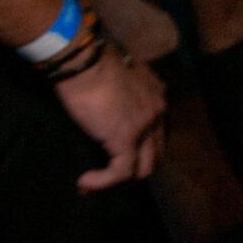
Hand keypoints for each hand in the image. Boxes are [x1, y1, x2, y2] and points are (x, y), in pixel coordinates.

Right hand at [54, 41, 166, 189]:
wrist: (84, 57)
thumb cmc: (91, 60)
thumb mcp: (117, 75)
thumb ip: (122, 92)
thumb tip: (107, 109)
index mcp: (156, 95)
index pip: (158, 132)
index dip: (140, 148)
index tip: (115, 155)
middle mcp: (158, 111)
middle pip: (156, 153)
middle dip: (134, 168)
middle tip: (108, 175)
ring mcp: (145, 126)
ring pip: (143, 168)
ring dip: (120, 180)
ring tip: (96, 184)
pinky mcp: (126, 138)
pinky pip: (121, 172)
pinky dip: (103, 182)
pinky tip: (85, 183)